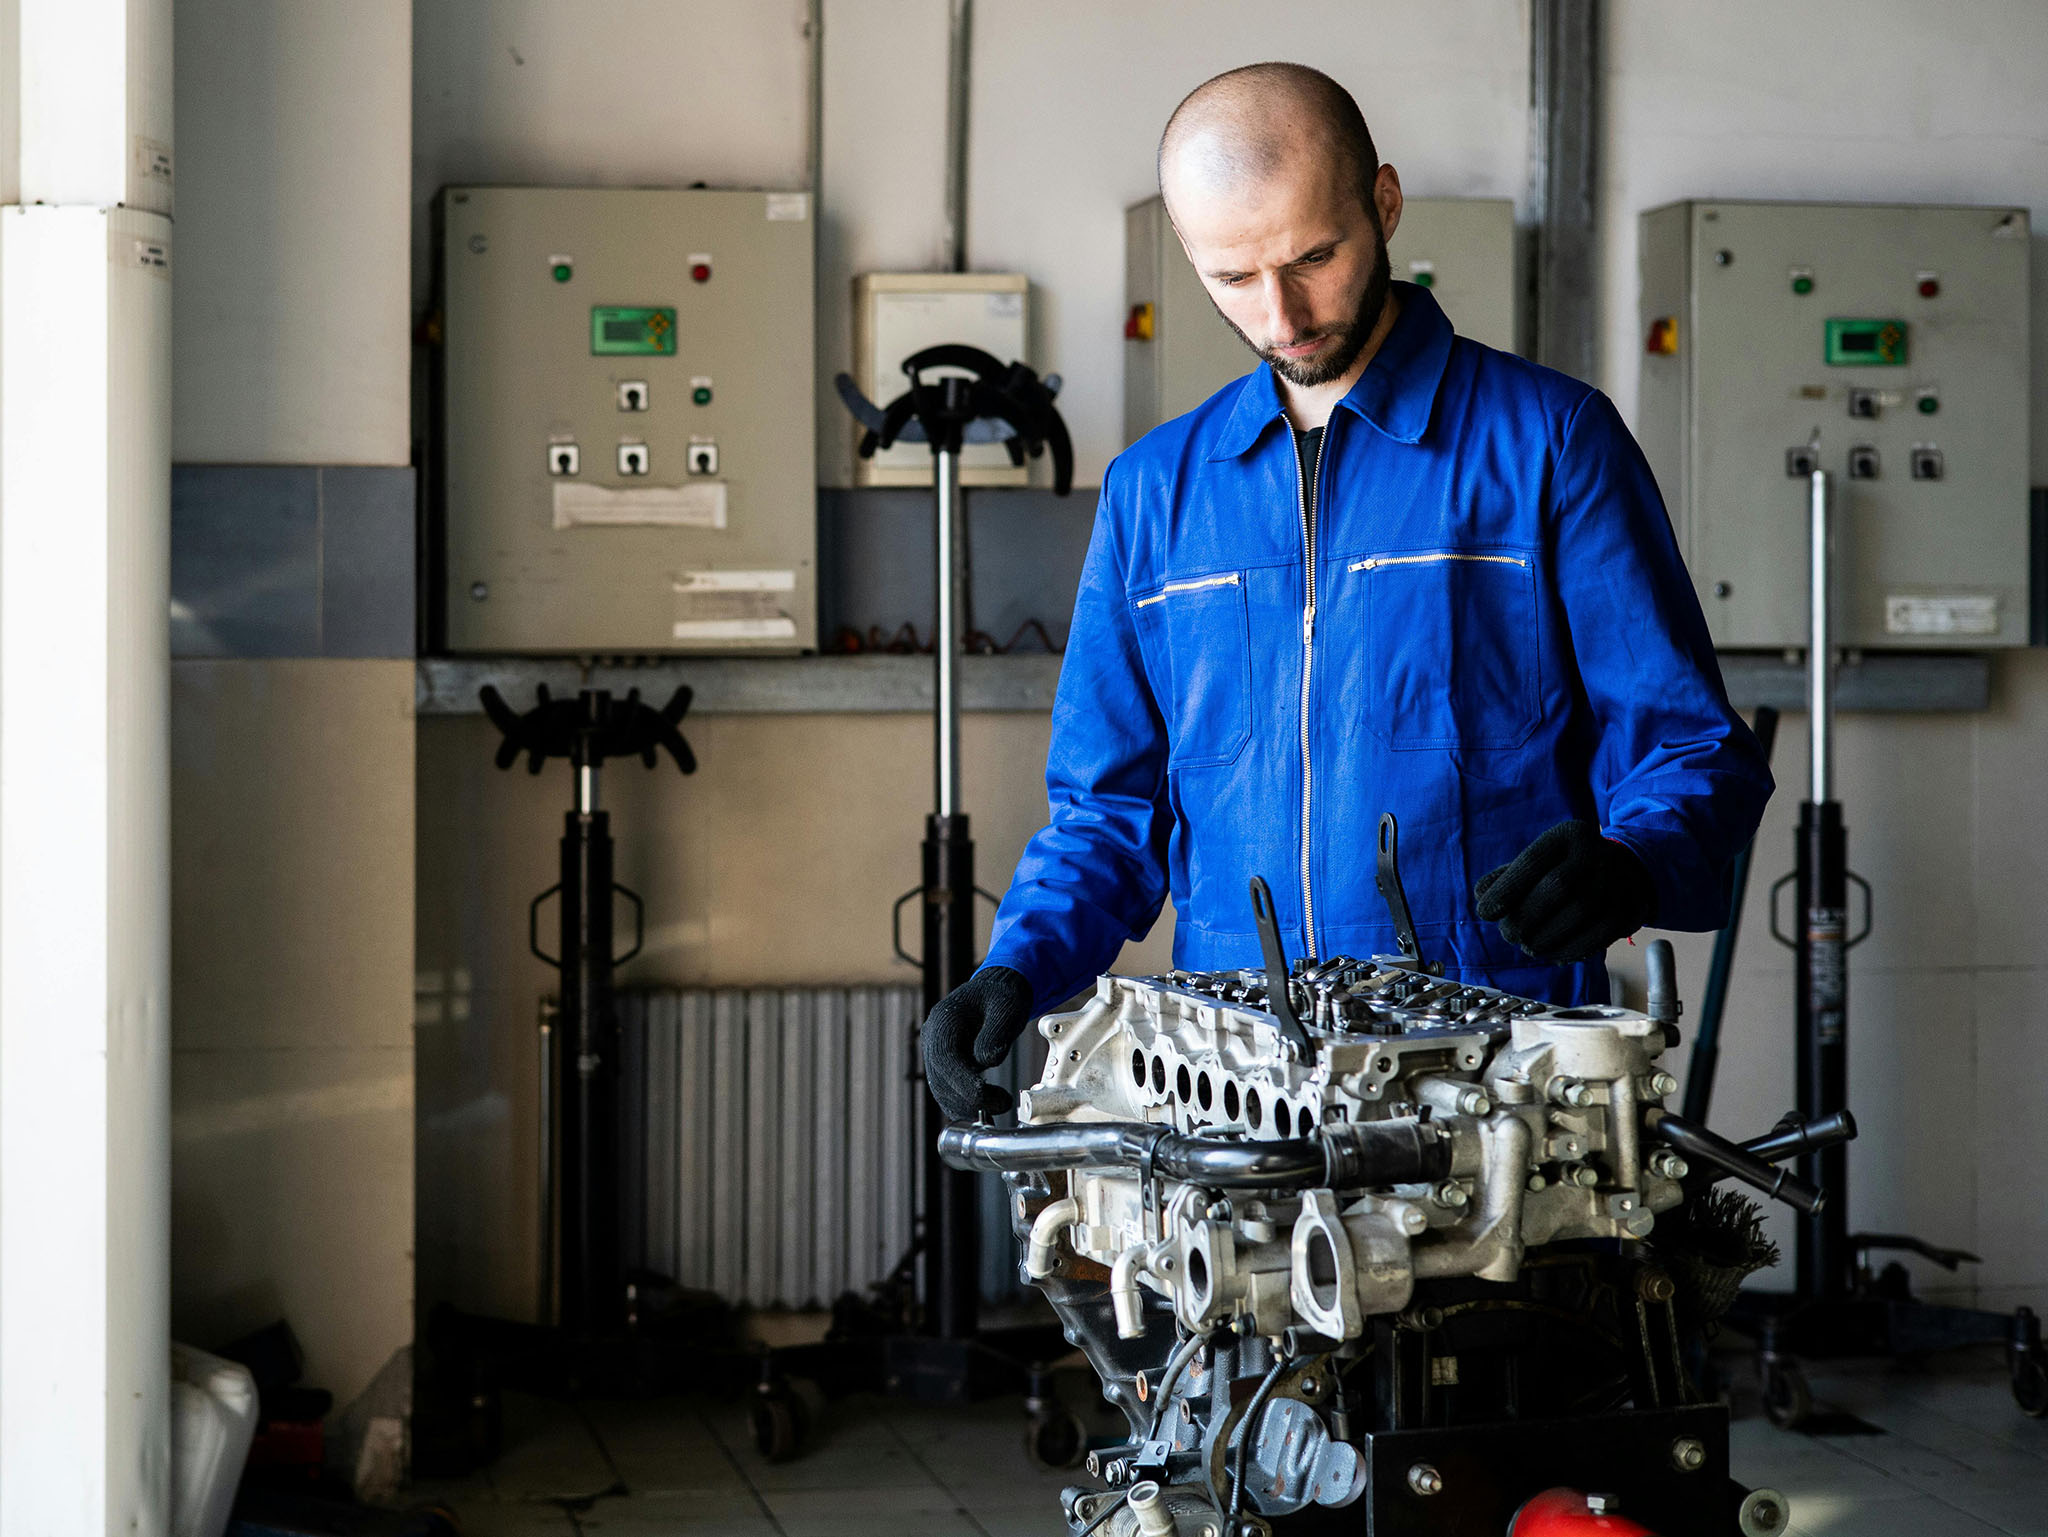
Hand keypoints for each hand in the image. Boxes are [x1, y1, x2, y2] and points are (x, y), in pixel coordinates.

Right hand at [921, 966, 1034, 1121]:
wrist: (996, 992)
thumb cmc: (1001, 997)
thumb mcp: (1006, 1008)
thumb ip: (996, 1034)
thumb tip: (986, 1061)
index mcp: (943, 1020)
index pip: (945, 1058)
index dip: (963, 1081)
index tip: (987, 1095)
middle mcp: (932, 1038)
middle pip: (939, 1079)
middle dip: (968, 1099)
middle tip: (1001, 1105)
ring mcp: (935, 1052)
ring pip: (941, 1090)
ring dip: (966, 1106)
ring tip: (997, 1108)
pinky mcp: (944, 1065)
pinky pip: (948, 1090)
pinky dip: (964, 1104)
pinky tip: (986, 1109)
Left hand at [1473, 821, 1653, 962]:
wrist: (1629, 871)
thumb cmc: (1569, 868)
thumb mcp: (1543, 859)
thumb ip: (1509, 875)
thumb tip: (1482, 894)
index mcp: (1569, 835)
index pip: (1533, 861)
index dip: (1506, 889)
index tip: (1484, 912)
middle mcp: (1596, 855)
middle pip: (1557, 888)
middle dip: (1525, 917)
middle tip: (1508, 934)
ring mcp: (1617, 883)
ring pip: (1578, 913)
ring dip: (1545, 938)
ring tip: (1528, 945)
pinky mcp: (1629, 912)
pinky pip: (1597, 936)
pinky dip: (1568, 950)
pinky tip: (1552, 954)